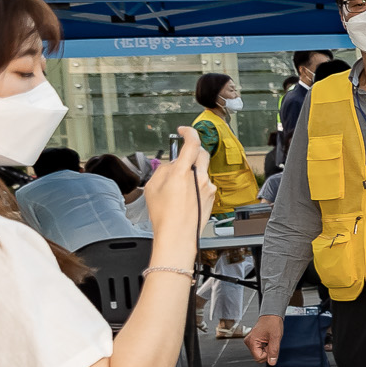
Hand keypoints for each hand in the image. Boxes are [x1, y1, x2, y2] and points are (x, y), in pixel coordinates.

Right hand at [143, 127, 216, 243]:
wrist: (178, 235)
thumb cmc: (164, 215)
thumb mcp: (153, 187)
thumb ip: (164, 169)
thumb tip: (173, 164)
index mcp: (182, 172)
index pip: (192, 143)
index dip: (189, 132)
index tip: (183, 131)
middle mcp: (199, 177)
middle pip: (201, 153)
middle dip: (192, 151)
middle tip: (180, 158)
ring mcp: (208, 187)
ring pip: (202, 170)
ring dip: (192, 171)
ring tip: (178, 188)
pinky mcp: (211, 195)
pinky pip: (204, 183)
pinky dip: (196, 184)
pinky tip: (185, 197)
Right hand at [245, 314, 283, 366]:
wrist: (272, 315)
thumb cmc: (272, 323)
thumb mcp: (276, 338)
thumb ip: (273, 351)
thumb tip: (272, 362)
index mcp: (252, 342)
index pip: (259, 358)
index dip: (268, 355)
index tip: (271, 346)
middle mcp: (249, 342)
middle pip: (259, 357)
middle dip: (267, 352)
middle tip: (271, 342)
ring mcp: (251, 341)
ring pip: (260, 353)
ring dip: (267, 349)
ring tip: (269, 340)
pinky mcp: (254, 341)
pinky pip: (260, 349)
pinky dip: (266, 346)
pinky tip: (268, 339)